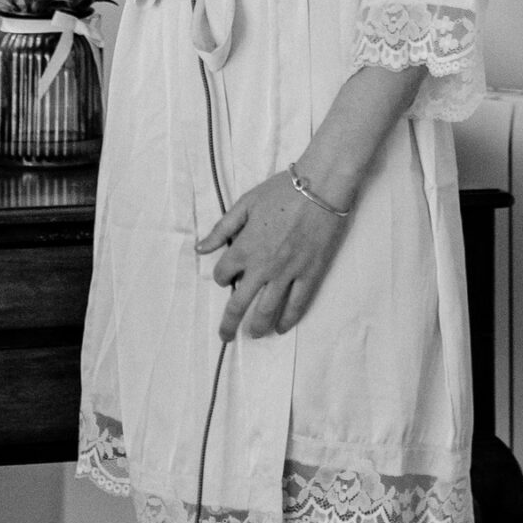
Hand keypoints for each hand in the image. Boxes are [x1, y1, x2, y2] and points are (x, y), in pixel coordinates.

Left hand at [198, 169, 347, 339]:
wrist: (321, 187)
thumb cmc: (282, 191)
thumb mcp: (246, 203)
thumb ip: (222, 228)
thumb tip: (201, 248)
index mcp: (244, 248)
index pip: (223, 274)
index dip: (221, 277)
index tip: (225, 277)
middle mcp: (262, 267)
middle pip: (239, 304)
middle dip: (229, 323)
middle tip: (225, 336)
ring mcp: (287, 273)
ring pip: (267, 310)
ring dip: (257, 327)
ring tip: (254, 334)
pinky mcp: (310, 274)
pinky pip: (297, 303)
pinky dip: (288, 319)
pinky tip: (282, 328)